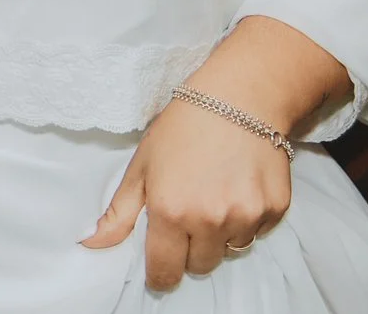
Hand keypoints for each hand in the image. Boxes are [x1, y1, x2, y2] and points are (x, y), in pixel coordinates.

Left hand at [84, 93, 291, 290]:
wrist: (240, 95)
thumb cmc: (183, 125)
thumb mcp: (142, 165)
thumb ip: (119, 212)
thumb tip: (92, 244)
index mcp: (171, 212)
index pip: (165, 273)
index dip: (161, 272)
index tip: (162, 263)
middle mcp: (210, 221)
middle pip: (200, 266)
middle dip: (192, 247)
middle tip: (190, 209)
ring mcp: (246, 216)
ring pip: (230, 249)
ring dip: (221, 233)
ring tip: (216, 191)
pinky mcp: (275, 209)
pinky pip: (257, 231)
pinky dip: (247, 218)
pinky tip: (239, 185)